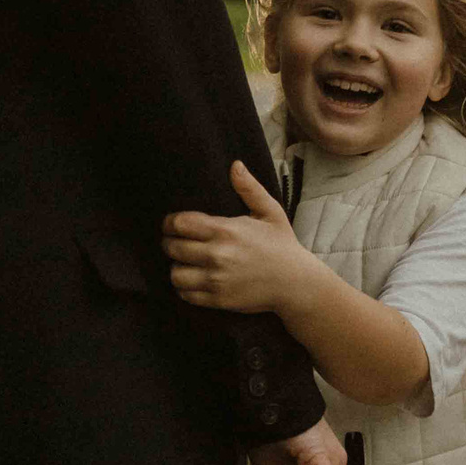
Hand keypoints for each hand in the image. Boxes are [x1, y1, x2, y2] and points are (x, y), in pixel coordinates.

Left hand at [163, 160, 322, 312]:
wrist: (296, 283)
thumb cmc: (282, 245)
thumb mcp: (270, 212)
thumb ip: (250, 188)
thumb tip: (235, 165)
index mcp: (226, 230)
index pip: (179, 224)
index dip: (170, 222)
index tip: (172, 224)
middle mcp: (217, 255)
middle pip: (172, 247)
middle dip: (169, 242)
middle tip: (175, 241)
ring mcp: (216, 280)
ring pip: (175, 273)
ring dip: (176, 266)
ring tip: (183, 261)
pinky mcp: (218, 299)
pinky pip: (185, 294)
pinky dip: (183, 287)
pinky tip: (192, 279)